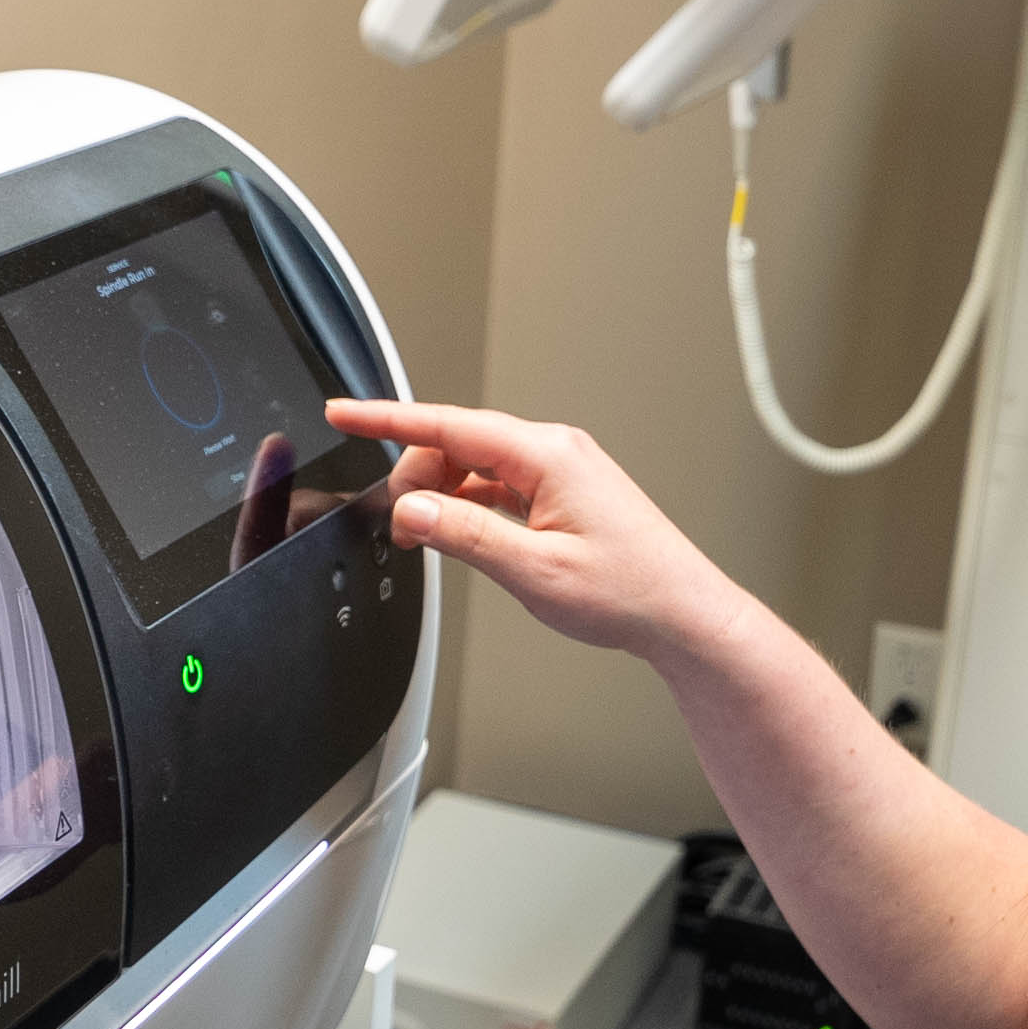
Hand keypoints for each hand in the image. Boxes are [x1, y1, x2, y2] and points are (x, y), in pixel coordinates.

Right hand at [327, 399, 745, 665]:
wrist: (682, 614)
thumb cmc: (628, 591)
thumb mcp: (533, 570)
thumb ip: (465, 535)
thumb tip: (412, 509)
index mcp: (547, 455)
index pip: (448, 425)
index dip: (387, 420)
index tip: (345, 413)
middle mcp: (556, 451)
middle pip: (459, 443)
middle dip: (417, 475)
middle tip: (399, 525)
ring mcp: (563, 470)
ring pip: (478, 464)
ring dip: (444, 492)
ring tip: (425, 536)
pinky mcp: (566, 492)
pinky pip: (501, 482)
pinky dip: (470, 502)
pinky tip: (460, 531)